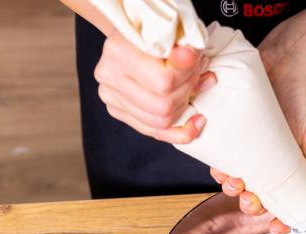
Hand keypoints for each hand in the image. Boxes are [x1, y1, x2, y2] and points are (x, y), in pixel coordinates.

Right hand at [94, 31, 216, 143]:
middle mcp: (108, 76)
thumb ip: (186, 51)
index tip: (197, 63)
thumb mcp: (175, 34)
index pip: (164, 81)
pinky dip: (178, 130)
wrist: (134, 32)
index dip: (188, 76)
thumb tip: (195, 64)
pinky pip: (153, 131)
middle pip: (162, 106)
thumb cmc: (157, 31)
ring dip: (184, 108)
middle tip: (196, 77)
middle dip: (187, 93)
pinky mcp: (116, 110)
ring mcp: (110, 96)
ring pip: (160, 122)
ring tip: (191, 89)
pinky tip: (195, 123)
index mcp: (118, 51)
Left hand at [214, 21, 305, 231]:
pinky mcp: (228, 137)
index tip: (278, 228)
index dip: (279, 221)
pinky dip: (218, 167)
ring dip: (232, 189)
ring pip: (234, 182)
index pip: (282, 205)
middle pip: (254, 199)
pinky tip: (220, 166)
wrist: (286, 64)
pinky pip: (219, 158)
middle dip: (250, 205)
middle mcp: (265, 166)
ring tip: (235, 181)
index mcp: (287, 172)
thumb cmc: (303, 101)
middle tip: (252, 198)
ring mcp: (245, 153)